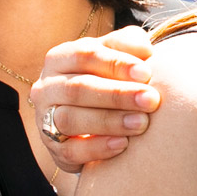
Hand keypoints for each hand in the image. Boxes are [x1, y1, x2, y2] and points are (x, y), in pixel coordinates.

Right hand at [28, 25, 157, 172]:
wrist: (91, 122)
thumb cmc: (106, 78)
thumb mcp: (114, 55)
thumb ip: (128, 44)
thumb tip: (145, 49)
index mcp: (59, 58)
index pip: (84, 55)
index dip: (115, 63)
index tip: (146, 73)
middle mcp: (46, 87)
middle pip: (78, 88)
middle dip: (117, 95)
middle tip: (151, 100)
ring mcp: (45, 119)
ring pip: (70, 119)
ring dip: (109, 121)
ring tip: (141, 123)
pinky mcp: (54, 149)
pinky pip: (70, 150)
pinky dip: (97, 148)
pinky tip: (122, 144)